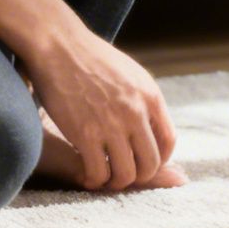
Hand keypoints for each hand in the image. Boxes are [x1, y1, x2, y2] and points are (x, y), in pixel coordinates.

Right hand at [23, 30, 176, 190]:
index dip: (160, 159)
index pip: (168, 141)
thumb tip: (151, 125)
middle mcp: (136, 112)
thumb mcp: (131, 73)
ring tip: (106, 177)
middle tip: (124, 174)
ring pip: (126, 173)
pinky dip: (95, 180)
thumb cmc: (92, 58)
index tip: (146, 163)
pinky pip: (98, 172)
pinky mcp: (85, 134)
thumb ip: (143, 99)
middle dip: (139, 175)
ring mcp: (111, 124)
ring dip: (117, 181)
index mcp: (150, 96)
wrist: (60, 45)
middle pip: (151, 163)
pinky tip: (89, 176)